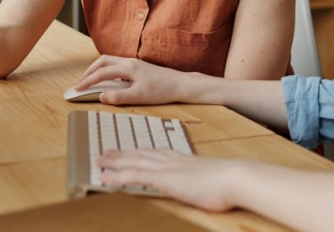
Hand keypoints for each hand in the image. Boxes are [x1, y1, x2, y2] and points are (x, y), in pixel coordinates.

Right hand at [75, 55, 187, 104]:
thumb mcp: (139, 97)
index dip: (88, 81)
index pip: (102, 72)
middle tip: (80, 83)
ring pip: (109, 61)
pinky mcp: (138, 67)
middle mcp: (129, 62)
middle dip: (89, 71)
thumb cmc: (162, 90)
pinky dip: (107, 70)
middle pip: (102, 61)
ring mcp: (134, 63)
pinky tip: (108, 80)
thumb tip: (101, 96)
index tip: (77, 89)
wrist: (180, 84)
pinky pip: (117, 65)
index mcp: (128, 68)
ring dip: (97, 69)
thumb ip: (119, 97)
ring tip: (90, 80)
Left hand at [98, 149, 241, 211]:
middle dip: (122, 153)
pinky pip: (133, 176)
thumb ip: (202, 179)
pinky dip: (116, 176)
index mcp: (182, 158)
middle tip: (106, 152)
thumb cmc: (228, 182)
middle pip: (140, 154)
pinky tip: (105, 178)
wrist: (234, 177)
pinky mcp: (163, 179)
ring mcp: (165, 168)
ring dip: (114, 162)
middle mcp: (170, 160)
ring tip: (100, 161)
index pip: (155, 152)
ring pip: (132, 162)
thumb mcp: (212, 178)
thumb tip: (204, 184)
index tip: (129, 150)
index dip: (139, 151)